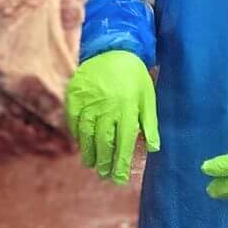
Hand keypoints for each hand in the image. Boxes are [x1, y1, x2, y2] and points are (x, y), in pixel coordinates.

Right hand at [64, 48, 159, 182]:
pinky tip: (81, 144)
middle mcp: (107, 107)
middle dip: (104, 162)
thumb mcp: (148, 97)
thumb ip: (150, 124)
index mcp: (128, 108)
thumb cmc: (134, 76)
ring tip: (92, 164)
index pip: (123, 143)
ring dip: (89, 153)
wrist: (112, 49)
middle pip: (104, 142)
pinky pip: (74, 122)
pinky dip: (77, 135)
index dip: (120, 163)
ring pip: (87, 135)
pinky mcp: (75, 96)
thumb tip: (153, 148)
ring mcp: (89, 102)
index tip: (118, 178)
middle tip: (104, 175)